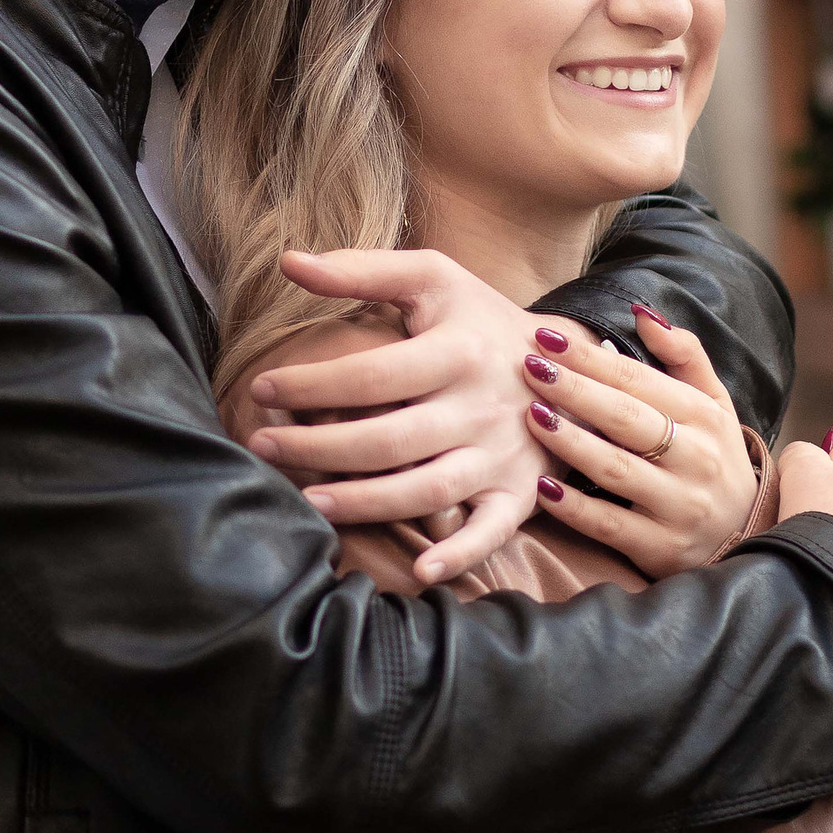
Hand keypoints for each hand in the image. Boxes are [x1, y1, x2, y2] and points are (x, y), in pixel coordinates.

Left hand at [248, 249, 563, 587]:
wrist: (570, 363)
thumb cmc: (480, 319)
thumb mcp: (433, 278)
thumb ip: (361, 270)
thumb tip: (288, 261)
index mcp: (459, 350)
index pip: (372, 375)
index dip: (311, 385)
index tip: (262, 390)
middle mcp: (483, 407)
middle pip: (390, 440)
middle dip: (319, 447)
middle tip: (264, 449)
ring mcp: (503, 455)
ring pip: (428, 491)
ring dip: (365, 503)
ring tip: (307, 502)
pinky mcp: (519, 493)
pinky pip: (492, 532)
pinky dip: (460, 556)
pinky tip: (418, 571)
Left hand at [522, 307, 759, 575]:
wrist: (747, 532)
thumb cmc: (715, 457)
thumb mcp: (715, 403)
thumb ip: (684, 355)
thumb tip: (642, 314)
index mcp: (704, 417)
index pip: (639, 380)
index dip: (590, 357)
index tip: (546, 337)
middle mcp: (696, 459)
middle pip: (626, 419)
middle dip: (575, 390)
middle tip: (530, 367)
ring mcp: (679, 506)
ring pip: (617, 470)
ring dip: (572, 442)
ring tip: (532, 416)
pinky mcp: (661, 548)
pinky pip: (611, 526)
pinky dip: (575, 508)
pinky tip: (542, 488)